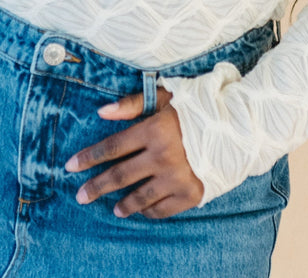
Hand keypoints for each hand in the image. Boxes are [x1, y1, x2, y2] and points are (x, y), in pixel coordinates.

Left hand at [64, 88, 203, 218]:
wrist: (238, 127)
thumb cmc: (197, 108)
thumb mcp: (165, 97)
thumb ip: (132, 104)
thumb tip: (101, 111)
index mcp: (153, 130)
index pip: (112, 147)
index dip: (88, 157)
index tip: (70, 166)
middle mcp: (162, 157)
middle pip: (119, 176)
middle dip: (95, 186)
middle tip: (79, 195)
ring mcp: (177, 178)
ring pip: (140, 197)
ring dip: (122, 204)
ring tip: (112, 208)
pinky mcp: (191, 194)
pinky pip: (162, 208)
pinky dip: (149, 210)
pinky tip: (141, 210)